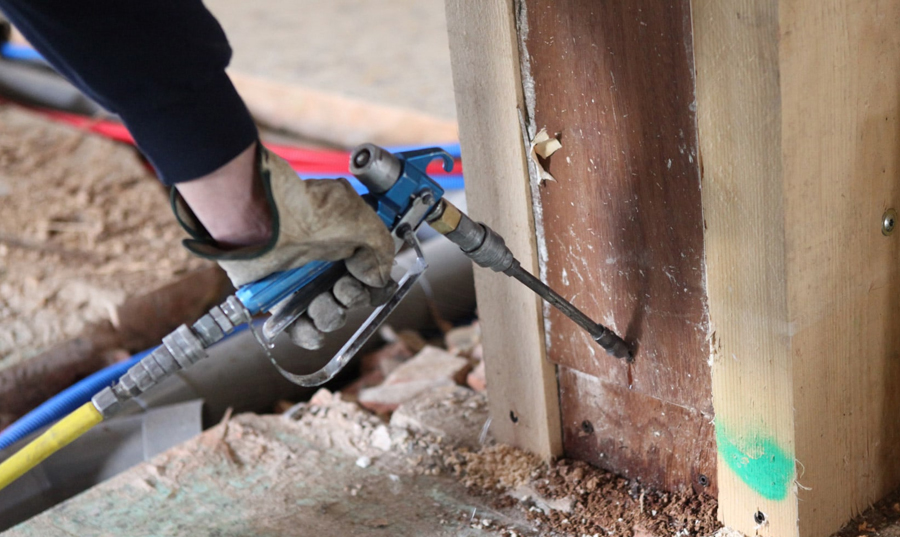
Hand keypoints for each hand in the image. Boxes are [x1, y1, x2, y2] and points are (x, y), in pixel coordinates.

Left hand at [173, 142, 394, 348]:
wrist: (265, 219)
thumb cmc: (310, 210)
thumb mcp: (362, 221)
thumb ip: (381, 251)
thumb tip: (378, 278)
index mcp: (346, 243)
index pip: (370, 276)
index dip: (373, 286)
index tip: (371, 284)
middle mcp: (324, 263)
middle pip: (350, 298)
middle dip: (351, 298)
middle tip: (341, 289)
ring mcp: (301, 281)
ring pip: (327, 315)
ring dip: (330, 315)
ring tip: (319, 302)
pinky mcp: (277, 297)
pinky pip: (298, 326)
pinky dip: (307, 333)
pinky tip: (311, 328)